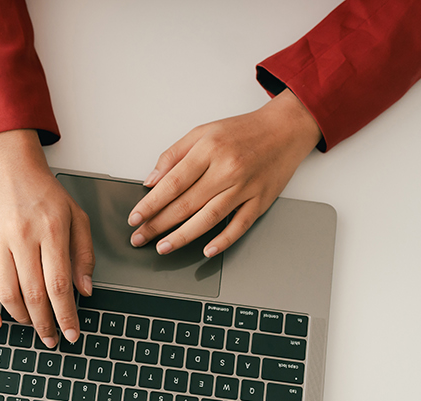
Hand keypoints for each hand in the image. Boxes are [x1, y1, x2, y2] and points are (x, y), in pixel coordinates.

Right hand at [0, 129, 95, 347]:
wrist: (9, 165)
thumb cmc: (43, 190)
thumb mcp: (76, 215)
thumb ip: (84, 253)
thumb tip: (85, 289)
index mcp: (51, 230)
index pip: (59, 284)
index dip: (66, 315)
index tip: (72, 333)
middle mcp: (23, 237)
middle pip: (33, 294)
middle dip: (45, 324)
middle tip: (53, 339)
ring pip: (8, 293)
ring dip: (22, 318)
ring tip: (33, 328)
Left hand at [128, 89, 321, 256]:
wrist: (286, 129)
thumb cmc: (242, 131)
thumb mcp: (202, 132)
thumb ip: (174, 155)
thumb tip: (151, 180)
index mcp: (209, 150)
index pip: (172, 183)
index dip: (150, 204)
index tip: (135, 218)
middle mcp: (227, 169)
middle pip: (186, 204)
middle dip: (158, 224)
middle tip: (140, 237)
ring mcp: (246, 187)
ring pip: (209, 218)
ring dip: (183, 236)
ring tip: (163, 247)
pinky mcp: (261, 200)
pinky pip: (240, 225)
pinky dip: (223, 240)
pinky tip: (207, 251)